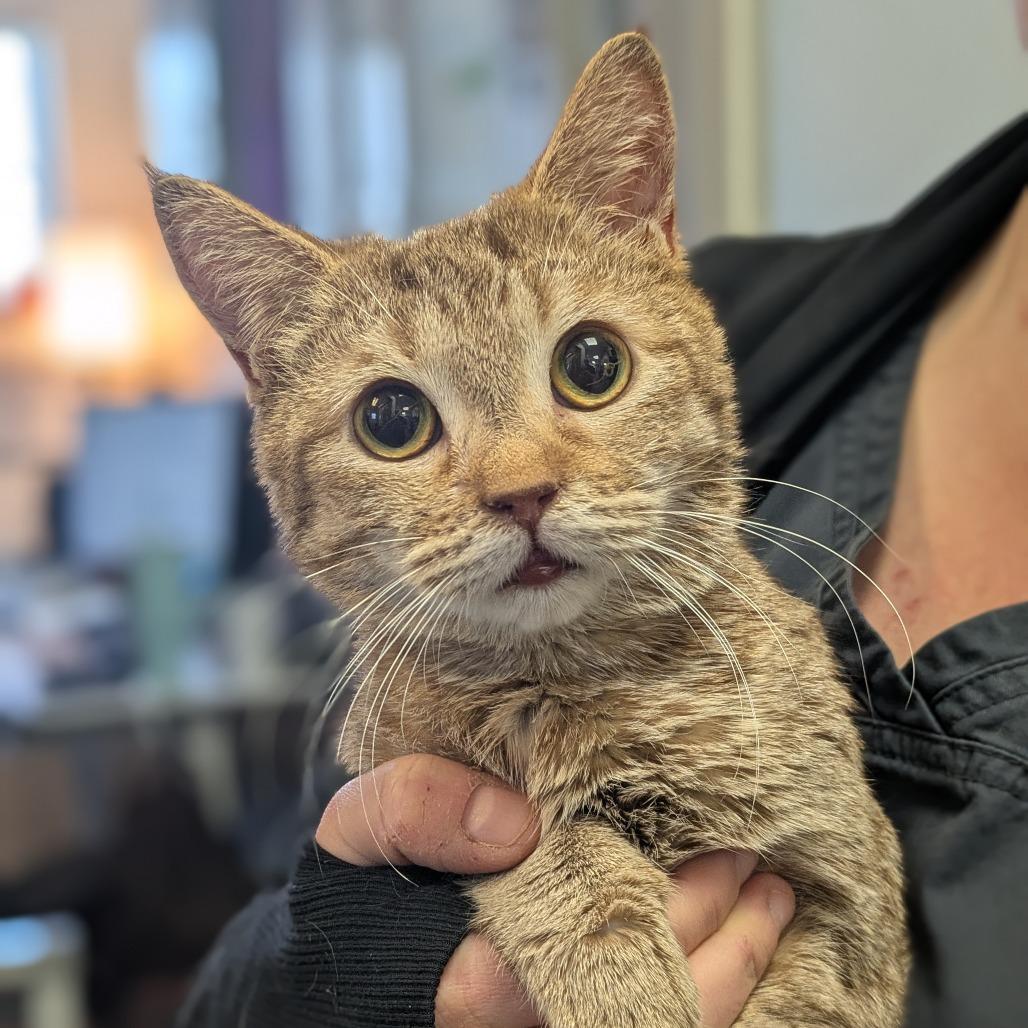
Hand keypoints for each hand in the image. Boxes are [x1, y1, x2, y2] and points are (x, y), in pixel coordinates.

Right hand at [316, 754, 794, 1027]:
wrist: (340, 973)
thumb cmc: (357, 896)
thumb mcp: (358, 830)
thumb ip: (417, 809)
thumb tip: (519, 823)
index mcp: (469, 984)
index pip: (593, 953)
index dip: (675, 911)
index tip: (725, 850)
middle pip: (648, 1002)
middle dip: (720, 937)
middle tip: (760, 868)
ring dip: (733, 971)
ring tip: (772, 904)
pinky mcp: (555, 1026)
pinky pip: (652, 1026)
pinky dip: (710, 996)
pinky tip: (741, 946)